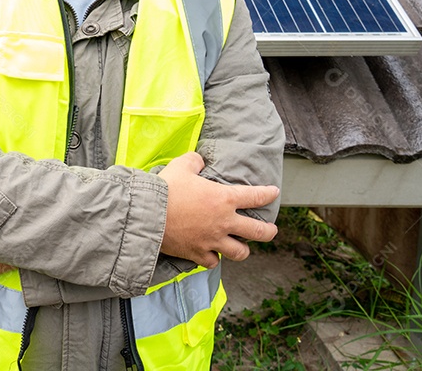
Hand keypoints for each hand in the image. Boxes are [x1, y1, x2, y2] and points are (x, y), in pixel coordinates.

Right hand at [157, 152, 278, 268]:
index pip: (255, 196)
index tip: (274, 193)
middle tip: (271, 230)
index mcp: (224, 199)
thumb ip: (194, 161)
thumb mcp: (181, 166)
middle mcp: (224, 222)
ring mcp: (212, 240)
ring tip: (242, 247)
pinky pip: (213, 262)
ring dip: (242, 249)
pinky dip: (214, 258)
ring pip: (240, 252)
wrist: (148, 214)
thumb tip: (199, 160)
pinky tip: (212, 254)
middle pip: (258, 232)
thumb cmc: (166, 188)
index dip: (268, 194)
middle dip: (268, 231)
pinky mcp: (197, 253)